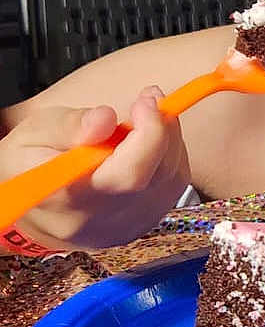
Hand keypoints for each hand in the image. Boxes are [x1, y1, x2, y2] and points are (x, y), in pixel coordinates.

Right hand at [0, 86, 189, 251]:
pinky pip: (173, 188)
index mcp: (68, 197)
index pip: (127, 175)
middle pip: (158, 175)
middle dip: (162, 128)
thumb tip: (105, 119)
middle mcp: (102, 219)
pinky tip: (148, 143)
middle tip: (148, 99)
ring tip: (143, 118)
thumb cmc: (30, 163)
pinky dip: (169, 158)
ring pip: (172, 179)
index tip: (145, 100)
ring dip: (169, 140)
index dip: (149, 134)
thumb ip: (69, 125)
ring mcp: (125, 227)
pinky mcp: (141, 226)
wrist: (29, 206)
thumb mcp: (33, 133)